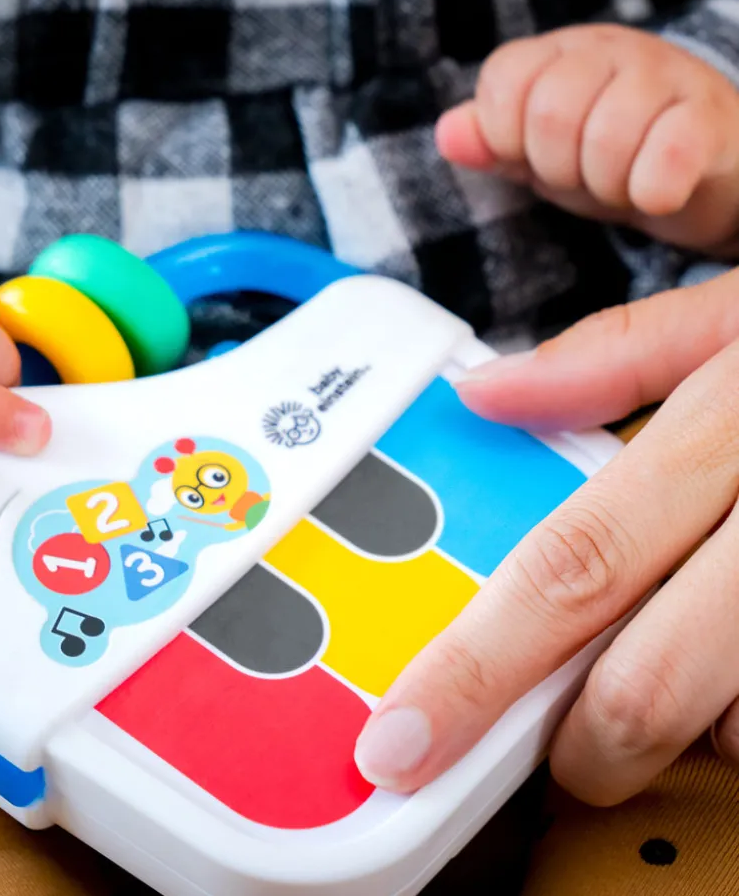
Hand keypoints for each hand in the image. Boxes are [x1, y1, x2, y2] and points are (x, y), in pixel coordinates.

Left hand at [354, 267, 738, 804]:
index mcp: (732, 427)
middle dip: (577, 746)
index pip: (571, 567)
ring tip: (658, 685)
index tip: (403, 737)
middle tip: (549, 752)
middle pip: (647, 681)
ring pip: (738, 725)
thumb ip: (610, 357)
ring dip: (678, 730)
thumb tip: (484, 393)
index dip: (476, 668)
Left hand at [436, 24, 738, 250]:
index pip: (504, 80)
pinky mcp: (709, 118)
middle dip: (558, 168)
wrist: (703, 170)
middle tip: (585, 175)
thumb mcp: (538, 154)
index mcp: (559, 55)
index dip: (508, 136)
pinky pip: (668, 156)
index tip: (534, 156)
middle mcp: (612, 51)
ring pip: (607, 137)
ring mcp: (666, 77)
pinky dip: (651, 190)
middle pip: (550, 112)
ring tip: (622, 182)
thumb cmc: (610, 158)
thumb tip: (446, 134)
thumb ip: (492, 144)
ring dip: (606, 185)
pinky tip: (657, 193)